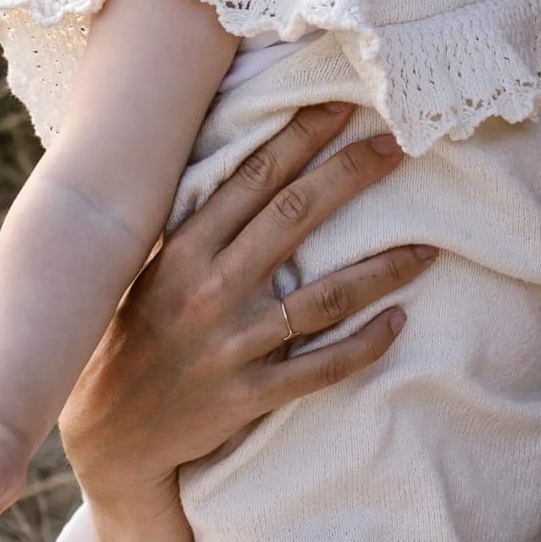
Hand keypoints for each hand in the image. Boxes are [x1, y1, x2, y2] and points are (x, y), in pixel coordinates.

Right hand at [60, 102, 431, 507]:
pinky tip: (399, 322)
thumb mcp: (149, 273)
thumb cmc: (133, 340)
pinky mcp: (250, 394)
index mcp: (184, 251)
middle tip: (397, 146)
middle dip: (350, 174)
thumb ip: (196, 230)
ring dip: (384, 269)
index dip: (301, 137)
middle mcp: (210, 290)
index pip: (253, 179)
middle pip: (295, 216)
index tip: (342, 107)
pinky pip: (322, 366)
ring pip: (326, 296)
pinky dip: (365, 344)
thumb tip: (250, 170)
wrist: (111, 434)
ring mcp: (233, 345)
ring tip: (429, 248)